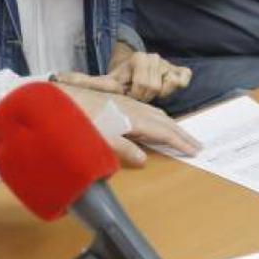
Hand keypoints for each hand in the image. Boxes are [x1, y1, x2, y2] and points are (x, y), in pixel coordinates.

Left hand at [54, 83, 201, 166]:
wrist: (61, 99)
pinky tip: (154, 122)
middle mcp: (135, 107)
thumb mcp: (101, 139)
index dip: (180, 142)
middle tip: (197, 144)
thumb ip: (124, 149)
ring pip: (156, 113)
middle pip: (165, 121)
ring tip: (181, 135)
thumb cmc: (80, 120)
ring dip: (171, 125)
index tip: (195, 151)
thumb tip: (145, 159)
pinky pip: (147, 110)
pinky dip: (158, 118)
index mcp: (134, 118)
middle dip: (182, 133)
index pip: (164, 132)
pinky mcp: (118, 100)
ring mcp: (126, 102)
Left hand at [107, 52, 191, 102]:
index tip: (129, 94)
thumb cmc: (121, 81)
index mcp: (138, 57)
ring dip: (158, 94)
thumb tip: (93, 83)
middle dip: (145, 96)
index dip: (136, 95)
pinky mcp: (180, 70)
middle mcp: (154, 57)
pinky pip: (184, 79)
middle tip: (139, 95)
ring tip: (148, 92)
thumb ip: (99, 83)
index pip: (143, 84)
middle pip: (155, 87)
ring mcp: (168, 63)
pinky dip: (177, 85)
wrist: (132, 73)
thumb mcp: (108, 81)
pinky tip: (163, 88)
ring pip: (170, 85)